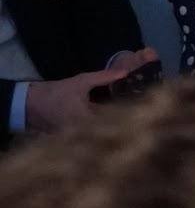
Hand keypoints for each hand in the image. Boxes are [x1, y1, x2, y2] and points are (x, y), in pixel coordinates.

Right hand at [24, 49, 157, 131]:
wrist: (29, 106)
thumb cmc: (55, 94)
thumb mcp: (80, 82)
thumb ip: (104, 77)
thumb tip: (126, 71)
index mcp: (89, 120)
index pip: (118, 119)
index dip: (135, 114)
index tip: (151, 107)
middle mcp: (88, 132)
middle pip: (116, 126)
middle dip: (132, 118)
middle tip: (151, 110)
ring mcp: (84, 136)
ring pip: (109, 129)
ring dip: (122, 121)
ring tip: (142, 114)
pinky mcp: (81, 135)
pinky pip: (100, 130)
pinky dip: (111, 123)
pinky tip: (123, 116)